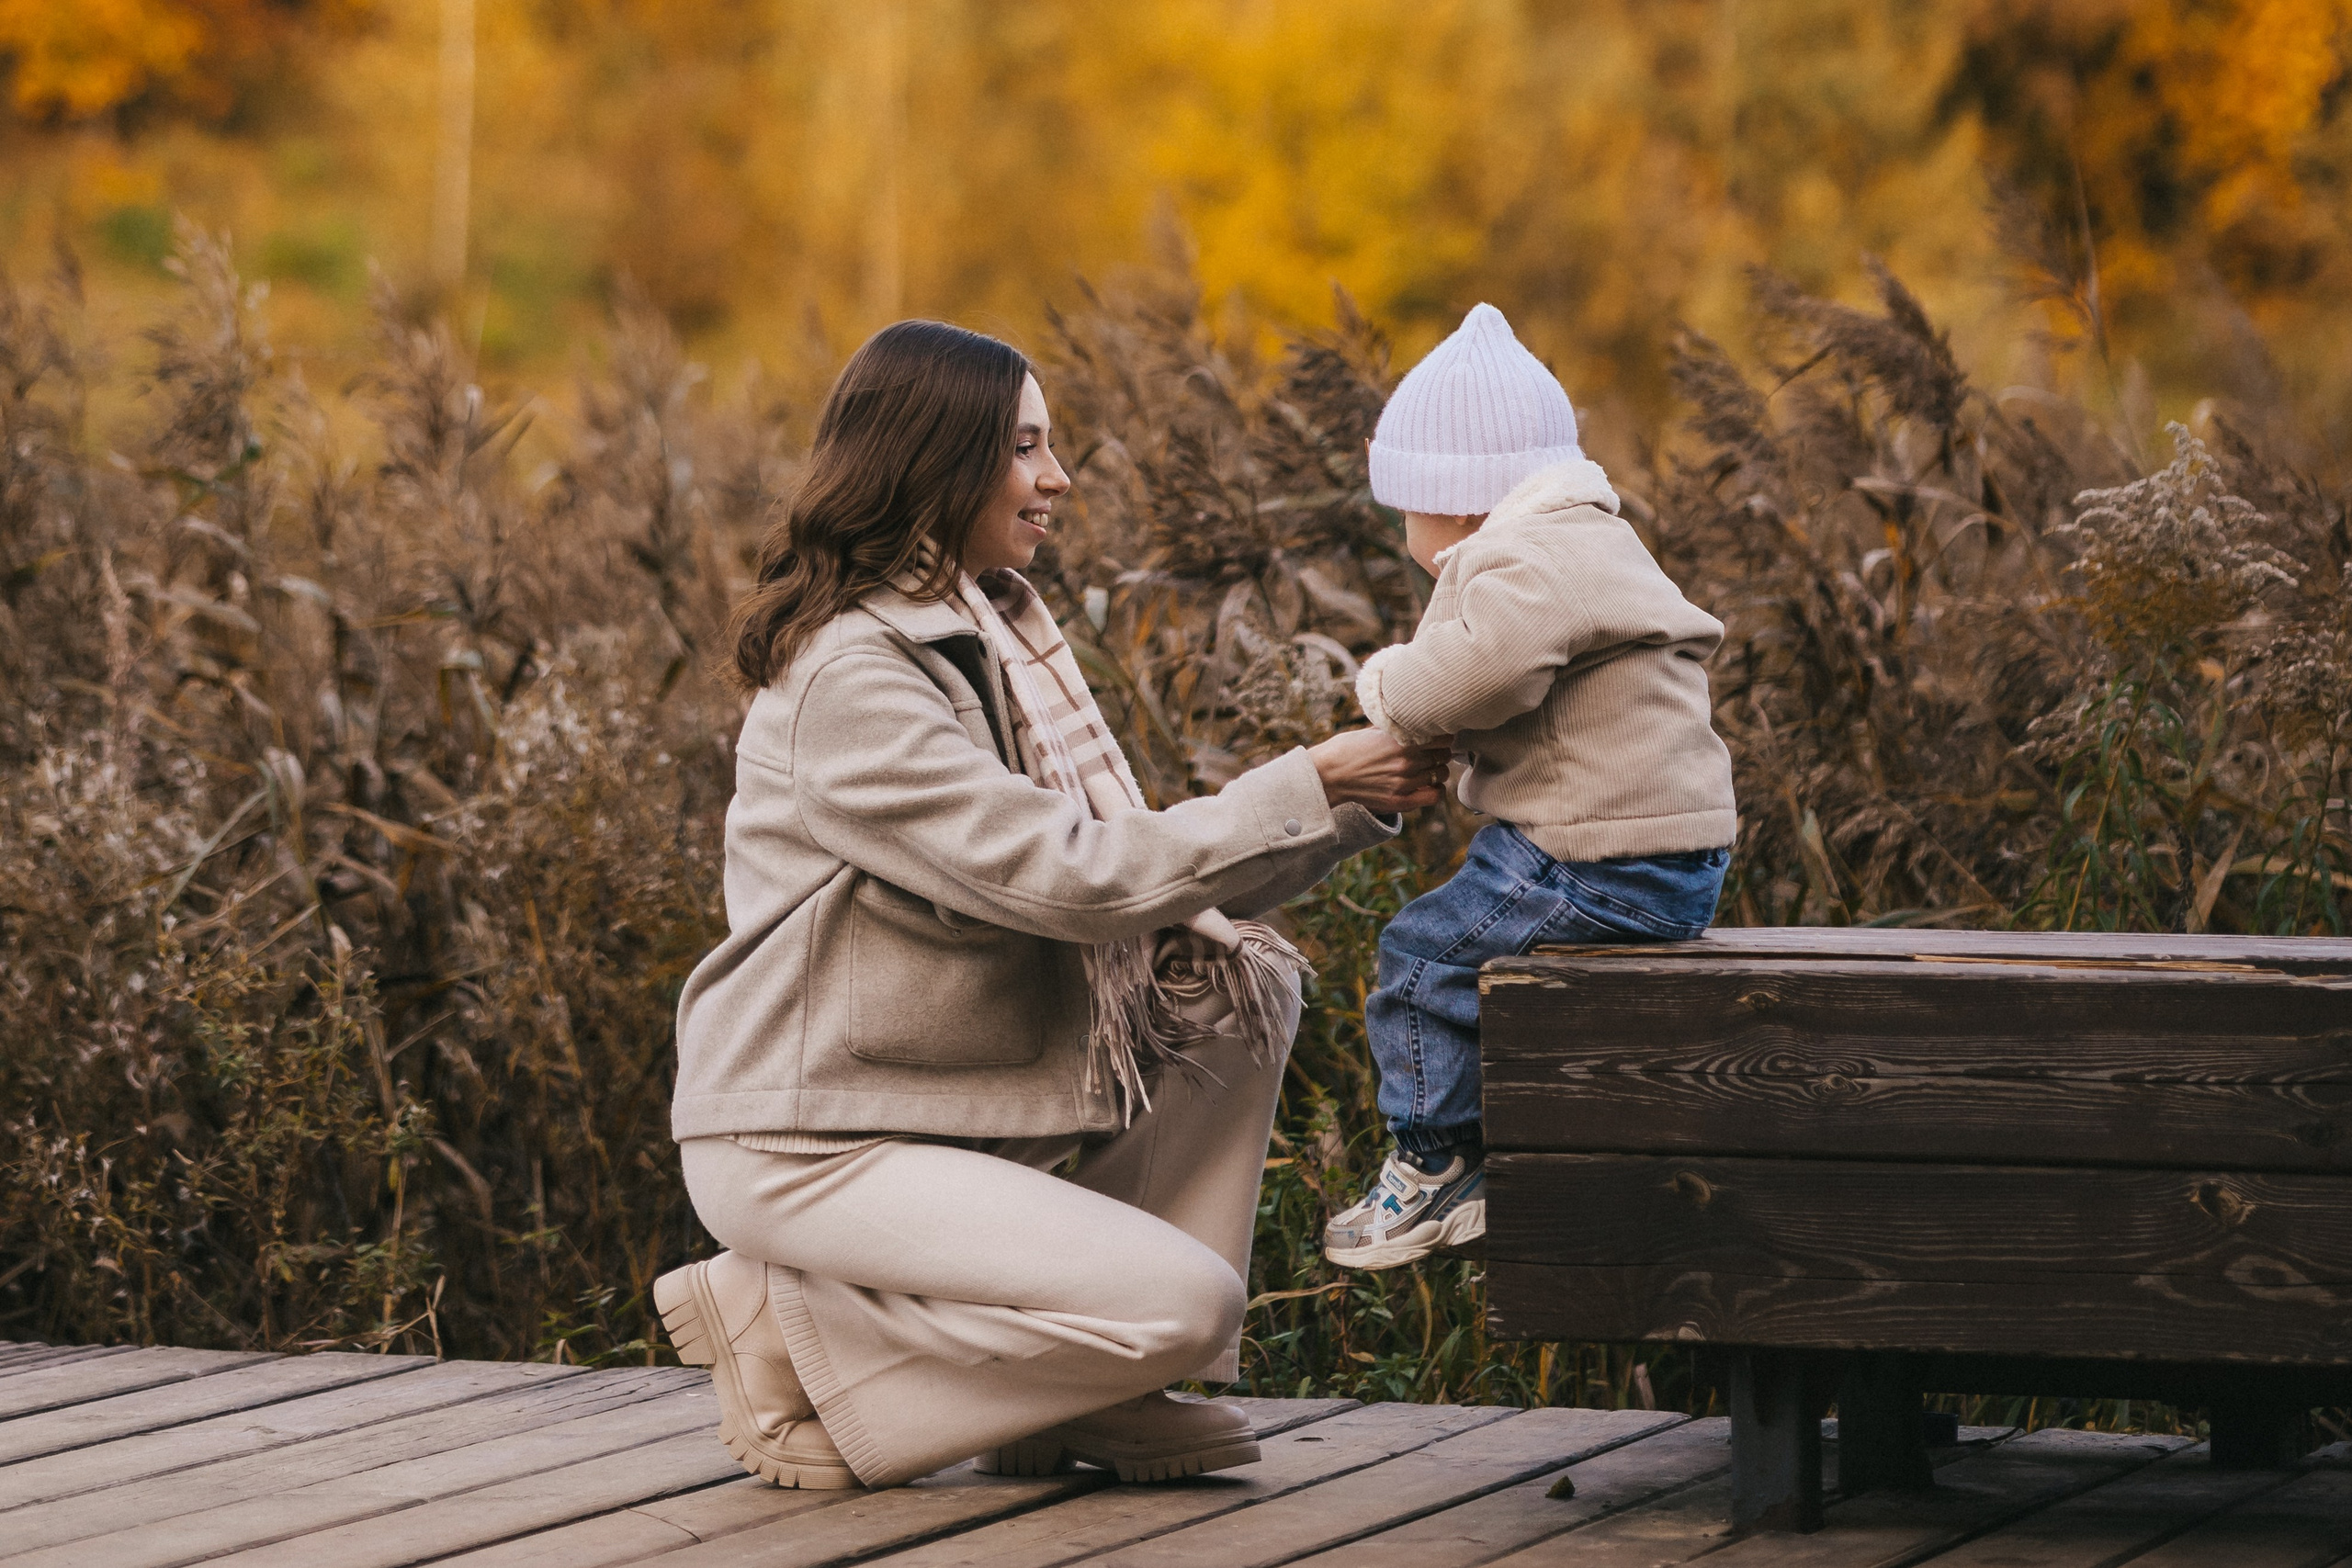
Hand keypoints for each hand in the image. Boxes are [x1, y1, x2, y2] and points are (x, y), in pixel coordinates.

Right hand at [1306, 728, 1455, 813]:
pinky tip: (1428, 784)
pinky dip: (1436, 789)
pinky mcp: (1399, 801)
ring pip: (1441, 774)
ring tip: (1428, 767)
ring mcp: (1404, 783)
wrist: (1327, 776)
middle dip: (1440, 751)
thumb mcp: (1373, 731)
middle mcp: (1406, 762)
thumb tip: (1416, 721)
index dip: (1443, 735)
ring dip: (1438, 769)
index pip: (1443, 737)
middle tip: (1432, 751)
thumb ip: (1397, 729)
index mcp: (1401, 741)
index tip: (1438, 735)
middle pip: (1444, 755)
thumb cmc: (1346, 749)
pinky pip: (1434, 795)